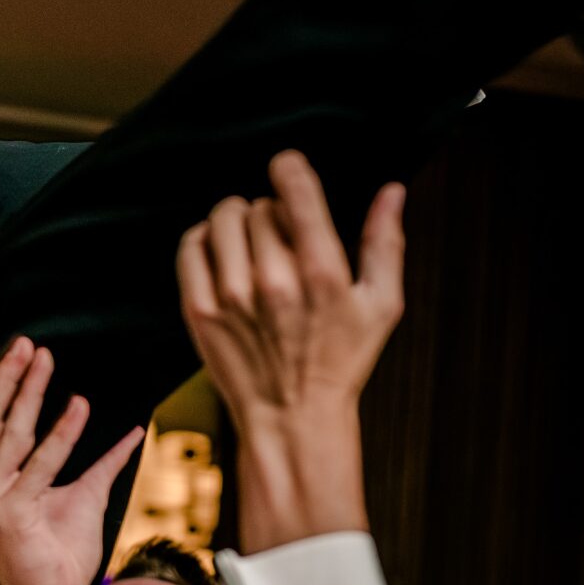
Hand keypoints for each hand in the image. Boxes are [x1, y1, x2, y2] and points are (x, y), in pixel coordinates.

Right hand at [0, 339, 143, 584]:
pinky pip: (38, 465)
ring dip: (26, 392)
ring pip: (4, 432)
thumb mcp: (82, 496)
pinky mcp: (12, 515)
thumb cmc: (59, 556)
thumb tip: (133, 434)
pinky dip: (60, 433)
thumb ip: (101, 463)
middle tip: (25, 345)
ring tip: (44, 361)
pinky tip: (79, 408)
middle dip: (3, 377)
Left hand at [177, 150, 405, 550]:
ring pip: (222, 219)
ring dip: (236, 220)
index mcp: (321, 273)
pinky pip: (191, 246)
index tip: (287, 165)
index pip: (296, 192)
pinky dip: (204, 238)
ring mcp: (231, 297)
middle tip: (280, 237)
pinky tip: (222, 252)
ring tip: (250, 241)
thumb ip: (385, 243)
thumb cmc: (341, 360)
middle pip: (258, 206)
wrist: (291, 419)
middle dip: (270, 212)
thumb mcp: (381, 305)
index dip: (289, 166)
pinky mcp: (199, 311)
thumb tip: (392, 191)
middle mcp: (273, 281)